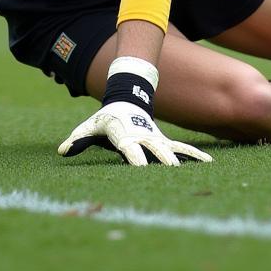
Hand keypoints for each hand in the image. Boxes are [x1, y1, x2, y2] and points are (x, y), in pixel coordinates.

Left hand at [58, 101, 213, 166]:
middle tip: (173, 172)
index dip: (135, 158)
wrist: (128, 99)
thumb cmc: (107, 117)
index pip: (130, 150)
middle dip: (164, 161)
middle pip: (156, 151)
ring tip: (202, 167)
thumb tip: (62, 150)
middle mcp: (144, 138)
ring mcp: (156, 140)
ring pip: (172, 150)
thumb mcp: (91, 126)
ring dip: (184, 159)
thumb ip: (79, 138)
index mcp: (126, 136)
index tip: (141, 168)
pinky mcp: (165, 142)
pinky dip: (194, 155)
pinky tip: (209, 163)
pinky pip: (182, 149)